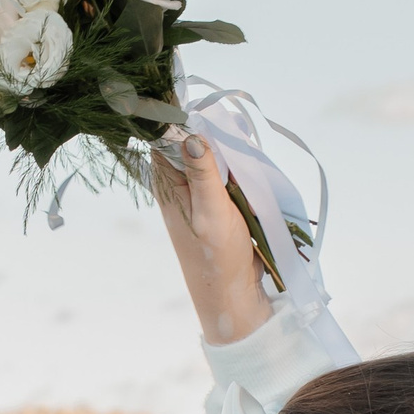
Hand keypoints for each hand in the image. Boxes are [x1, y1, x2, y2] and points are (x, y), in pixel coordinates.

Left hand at [152, 132, 273, 345]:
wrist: (234, 292)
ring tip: (243, 179)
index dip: (185, 121)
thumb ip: (202, 173)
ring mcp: (198, 190)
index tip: (213, 120)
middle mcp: (178, 182)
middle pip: (193, 140)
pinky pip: (228, 173)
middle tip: (236, 155)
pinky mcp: (217, 198)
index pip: (165, 135)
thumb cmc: (217, 257)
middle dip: (217, 141)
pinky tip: (248, 189)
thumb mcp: (211, 212)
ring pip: (215, 156)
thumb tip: (191, 135)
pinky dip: (240, 176)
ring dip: (233, 161)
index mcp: (167, 183)